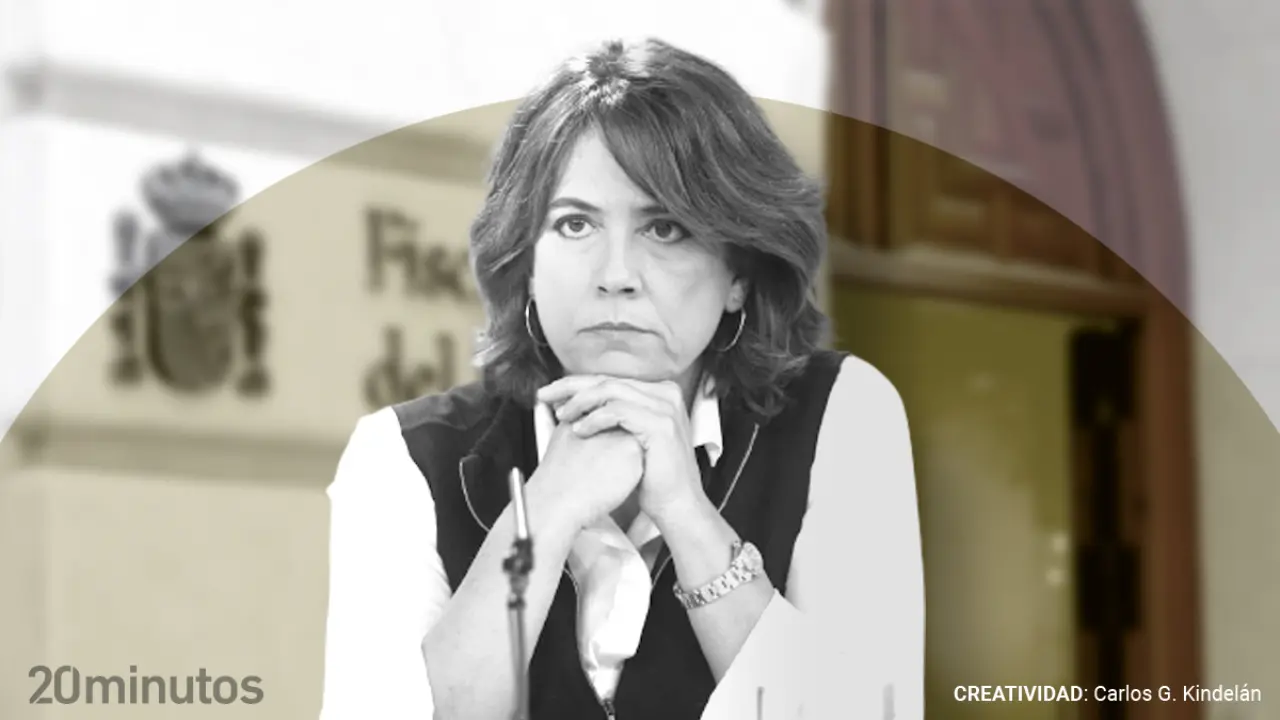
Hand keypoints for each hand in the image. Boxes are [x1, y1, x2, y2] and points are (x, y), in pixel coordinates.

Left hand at [537, 376, 707, 526]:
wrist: (676, 504)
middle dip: (571, 387)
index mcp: (659, 394)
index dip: (578, 385)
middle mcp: (665, 394)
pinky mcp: (660, 424)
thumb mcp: (631, 439)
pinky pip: (619, 411)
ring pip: (611, 391)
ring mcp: (665, 408)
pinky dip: (595, 418)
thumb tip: (579, 404)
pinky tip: (579, 429)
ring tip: (562, 414)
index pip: (611, 380)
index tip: (553, 395)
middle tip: (545, 395)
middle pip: (609, 380)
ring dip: (580, 401)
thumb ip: (616, 417)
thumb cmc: (652, 477)